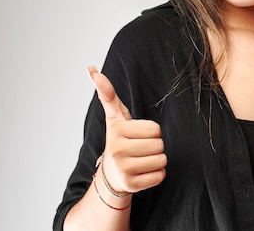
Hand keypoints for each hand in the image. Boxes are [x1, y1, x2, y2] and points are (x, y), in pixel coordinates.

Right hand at [88, 66, 166, 193]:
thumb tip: (91, 68)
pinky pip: (160, 175)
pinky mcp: (131, 186)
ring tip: (141, 160)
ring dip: (156, 161)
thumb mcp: (115, 117)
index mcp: (117, 131)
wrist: (111, 175)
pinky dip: (156, 175)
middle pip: (160, 144)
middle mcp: (117, 150)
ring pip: (162, 160)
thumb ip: (107, 94)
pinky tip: (142, 173)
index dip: (151, 132)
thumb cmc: (119, 141)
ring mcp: (123, 170)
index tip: (136, 135)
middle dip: (154, 146)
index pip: (156, 129)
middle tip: (139, 149)